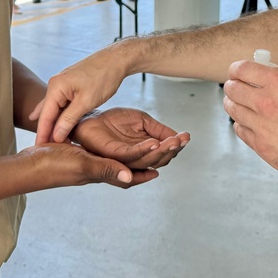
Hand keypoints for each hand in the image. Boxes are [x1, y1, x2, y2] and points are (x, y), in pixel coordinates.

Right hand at [18, 141, 158, 188]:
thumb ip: (104, 168)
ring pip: (114, 162)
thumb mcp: (82, 163)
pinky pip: (101, 155)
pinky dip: (111, 151)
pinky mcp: (77, 157)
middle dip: (141, 164)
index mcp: (99, 172)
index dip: (144, 174)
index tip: (160, 169)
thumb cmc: (53, 164)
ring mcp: (86, 164)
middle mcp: (95, 170)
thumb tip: (129, 176)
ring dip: (129, 158)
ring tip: (139, 150)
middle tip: (157, 156)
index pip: (127, 176)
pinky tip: (109, 145)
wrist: (28, 165)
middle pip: (124, 170)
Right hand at [30, 45, 131, 143]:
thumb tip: (56, 135)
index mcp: (56, 87)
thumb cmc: (103, 76)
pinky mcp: (69, 85)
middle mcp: (55, 84)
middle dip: (47, 131)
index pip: (45, 116)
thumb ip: (69, 119)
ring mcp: (62, 84)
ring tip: (48, 143)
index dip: (42, 134)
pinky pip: (60, 103)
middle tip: (45, 151)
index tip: (39, 150)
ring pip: (54, 108)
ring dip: (53, 124)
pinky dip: (58, 114)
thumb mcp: (86, 102)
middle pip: (47, 113)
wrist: (116, 59)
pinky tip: (39, 117)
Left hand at [71, 107, 189, 169]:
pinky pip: (131, 155)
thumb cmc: (112, 121)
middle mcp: (136, 158)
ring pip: (148, 160)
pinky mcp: (113, 155)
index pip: (164, 152)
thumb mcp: (141, 120)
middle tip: (182, 140)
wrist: (90, 117)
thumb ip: (158, 129)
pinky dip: (144, 149)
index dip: (176, 146)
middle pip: (159, 159)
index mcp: (144, 151)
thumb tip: (177, 136)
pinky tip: (154, 143)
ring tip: (173, 142)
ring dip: (162, 151)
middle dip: (172, 150)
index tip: (187, 137)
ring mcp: (124, 159)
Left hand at [222, 60, 277, 199]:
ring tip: (239, 104)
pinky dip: (241, 124)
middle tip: (236, 87)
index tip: (236, 71)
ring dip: (234, 104)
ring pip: (232, 109)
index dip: (236, 69)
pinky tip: (248, 123)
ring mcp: (261, 126)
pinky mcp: (261, 146)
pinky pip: (240, 130)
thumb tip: (274, 83)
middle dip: (233, 86)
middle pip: (233, 88)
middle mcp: (267, 102)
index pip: (243, 69)